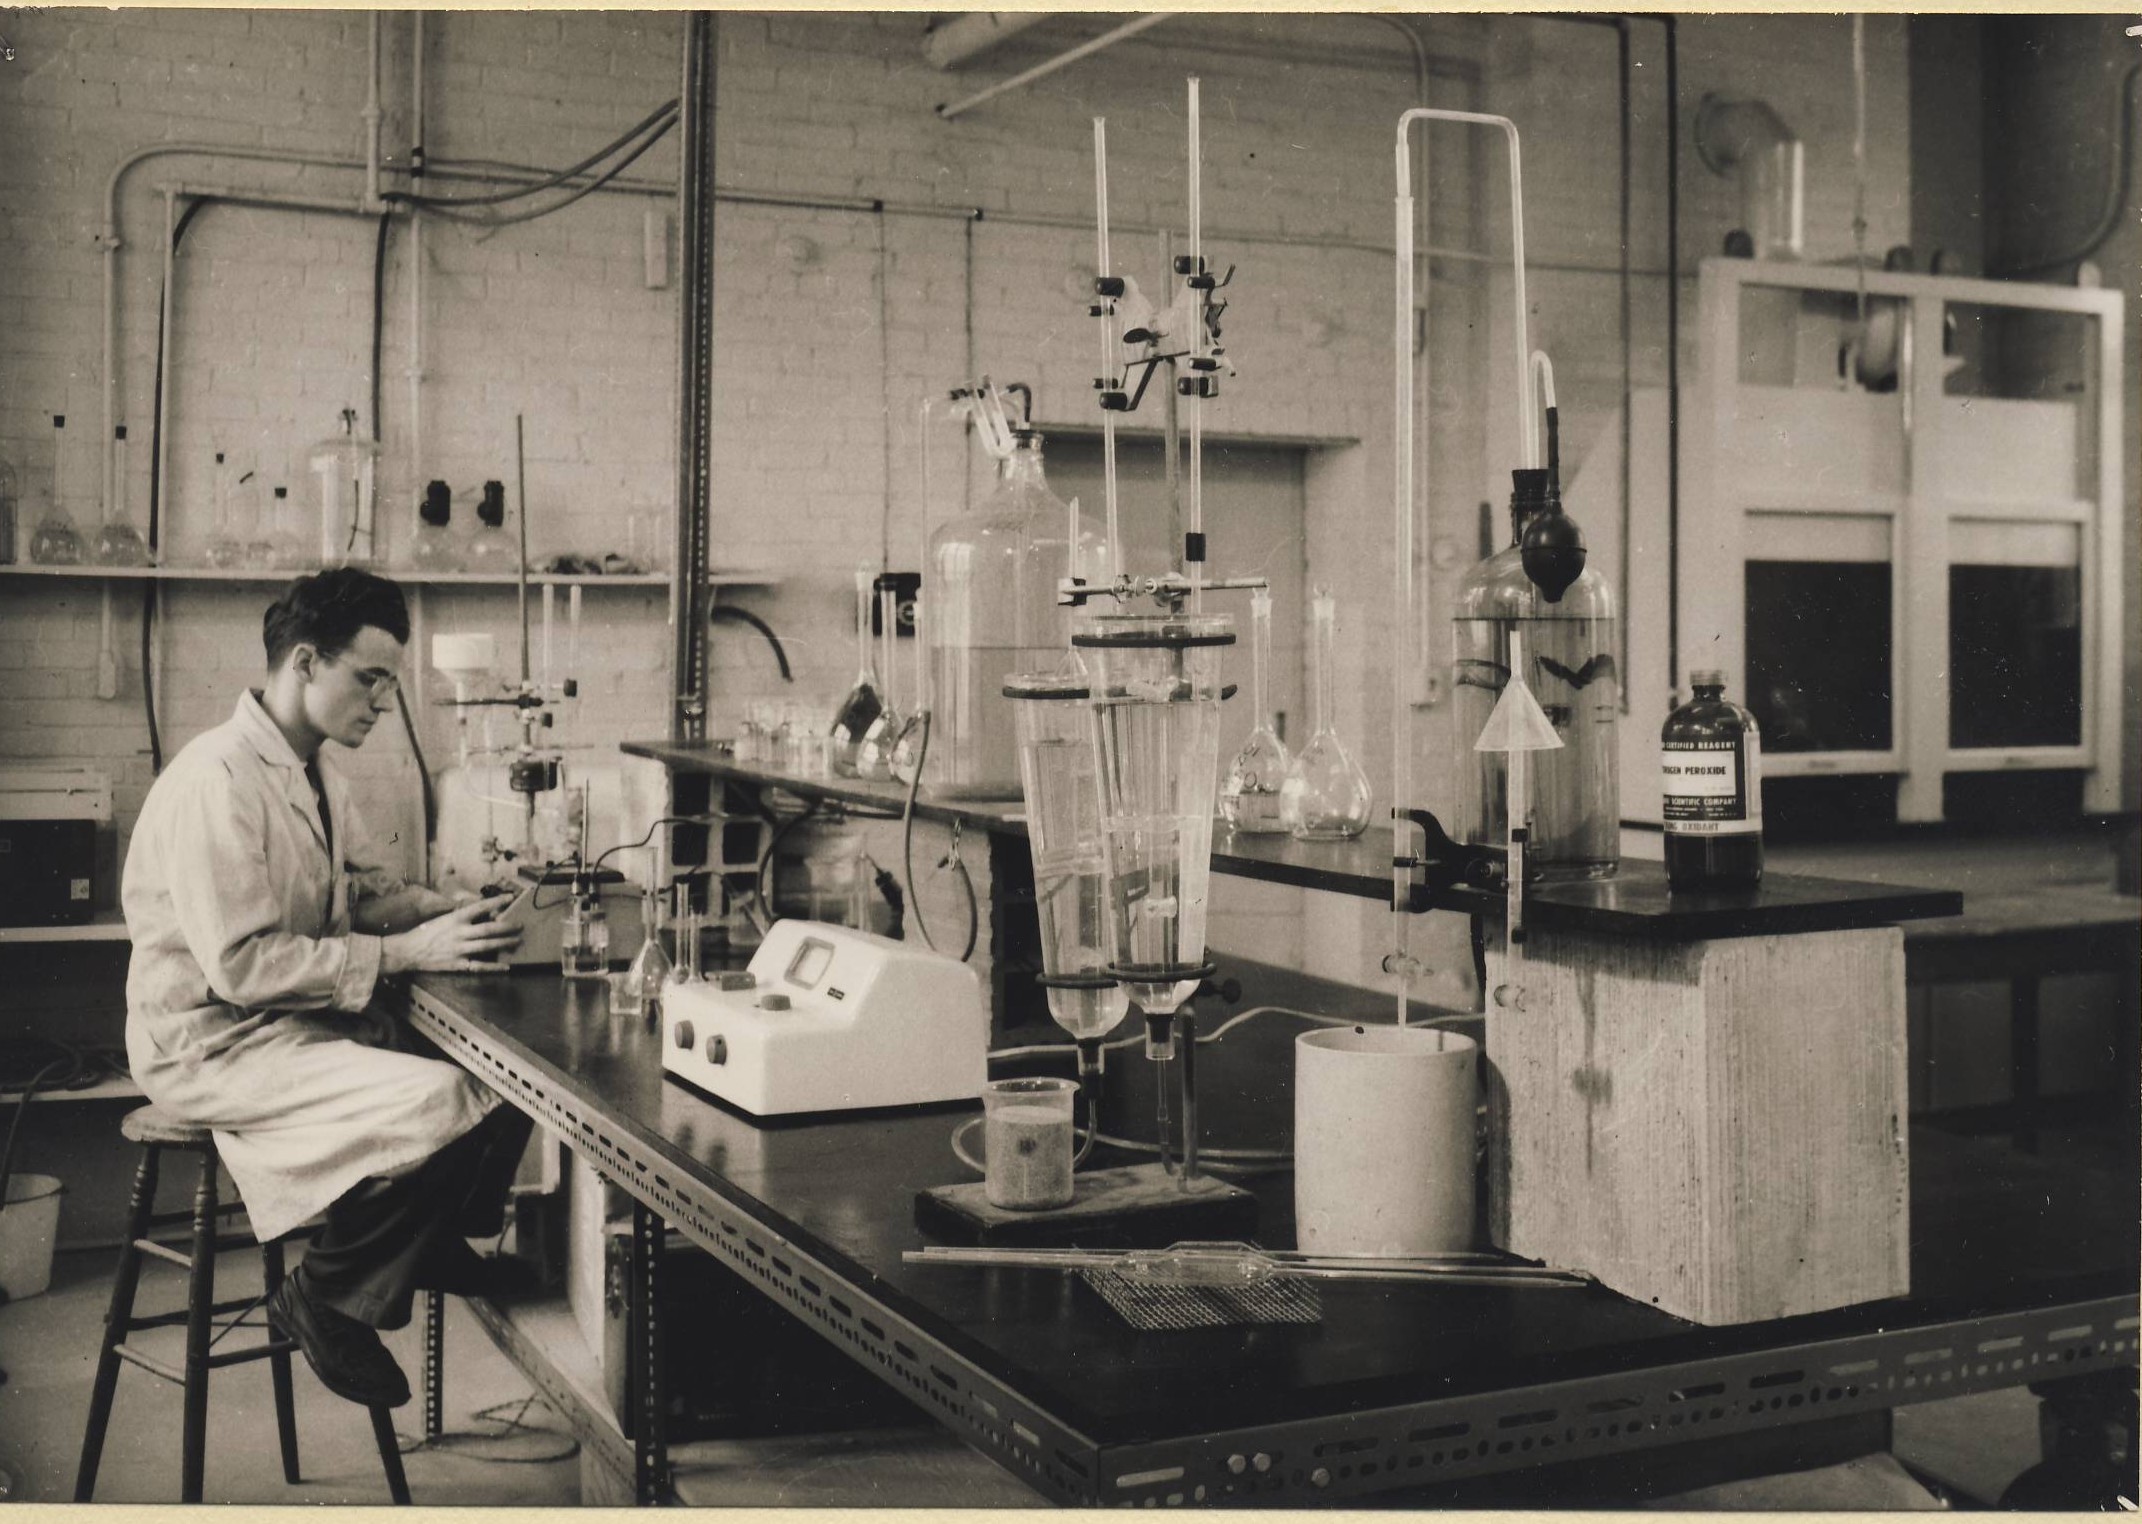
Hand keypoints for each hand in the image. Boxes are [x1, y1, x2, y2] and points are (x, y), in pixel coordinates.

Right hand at [382, 897, 524, 975]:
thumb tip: (478, 912)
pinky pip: (480, 965)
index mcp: (455, 919)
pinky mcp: (458, 964)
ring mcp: (460, 949)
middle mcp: (460, 933)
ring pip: (488, 945)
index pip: (480, 907)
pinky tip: (506, 966)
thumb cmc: (423, 933)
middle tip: (520, 924)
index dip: (497, 902)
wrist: (407, 951)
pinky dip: (494, 967)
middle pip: (489, 928)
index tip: (510, 898)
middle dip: (507, 926)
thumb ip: (459, 917)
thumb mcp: (441, 919)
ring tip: (517, 941)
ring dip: (505, 943)